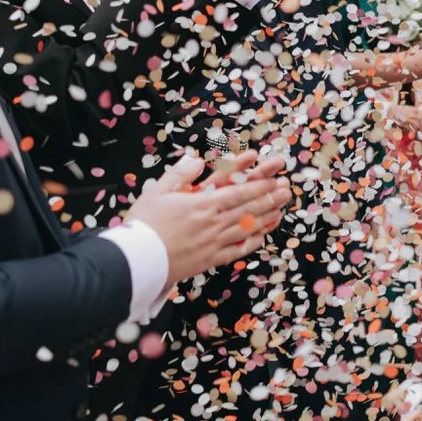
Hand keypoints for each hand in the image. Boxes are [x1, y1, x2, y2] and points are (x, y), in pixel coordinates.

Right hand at [125, 153, 292, 289]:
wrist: (134, 260)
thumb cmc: (143, 225)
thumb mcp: (157, 192)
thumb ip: (179, 174)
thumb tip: (197, 159)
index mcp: (202, 204)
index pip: (238, 192)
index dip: (259, 185)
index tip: (275, 179)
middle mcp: (213, 223)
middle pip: (248, 208)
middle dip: (270, 198)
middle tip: (287, 190)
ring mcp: (213, 242)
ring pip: (247, 228)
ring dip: (267, 217)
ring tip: (282, 209)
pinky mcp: (209, 260)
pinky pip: (236, 251)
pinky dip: (252, 242)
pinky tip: (263, 236)